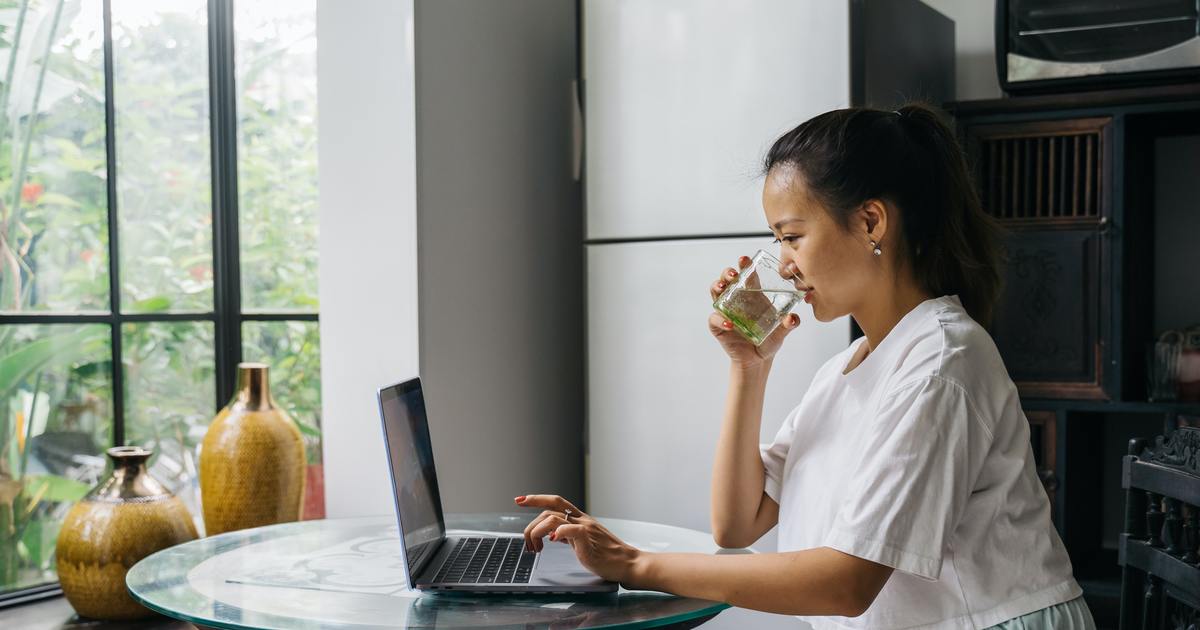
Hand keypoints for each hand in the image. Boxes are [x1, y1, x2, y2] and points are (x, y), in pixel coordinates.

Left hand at [515, 494, 644, 586]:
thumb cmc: (607, 556)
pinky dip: (557, 533)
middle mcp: (582, 520)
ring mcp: (586, 529)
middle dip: (530, 521)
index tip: (520, 499)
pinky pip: (570, 530)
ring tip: (536, 548)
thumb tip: (553, 534)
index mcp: (580, 519)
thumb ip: (568, 535)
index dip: (536, 499)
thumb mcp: (583, 541)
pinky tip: (551, 541)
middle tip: (525, 538)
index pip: (556, 502)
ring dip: (538, 532)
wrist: (627, 564)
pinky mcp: (588, 541)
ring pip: (554, 519)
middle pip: (550, 508)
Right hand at [709, 255, 800, 367]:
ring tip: (722, 288)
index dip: (744, 265)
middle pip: (727, 279)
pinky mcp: (718, 326)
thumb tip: (793, 317)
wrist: (757, 361)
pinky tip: (729, 323)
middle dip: (727, 273)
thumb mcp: (781, 332)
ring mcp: (725, 312)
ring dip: (717, 287)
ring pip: (715, 294)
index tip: (745, 259)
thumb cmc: (769, 341)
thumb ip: (788, 324)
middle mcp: (736, 300)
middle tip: (733, 274)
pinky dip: (720, 319)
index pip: (746, 275)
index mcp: (752, 296)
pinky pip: (714, 319)